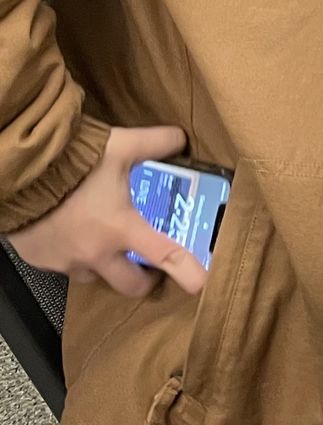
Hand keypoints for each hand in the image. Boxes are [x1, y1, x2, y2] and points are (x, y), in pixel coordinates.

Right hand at [7, 126, 207, 296]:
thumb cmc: (71, 163)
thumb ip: (155, 143)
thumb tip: (180, 138)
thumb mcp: (121, 146)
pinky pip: (64, 266)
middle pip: (131, 285)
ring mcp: (66, 261)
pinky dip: (74, 255)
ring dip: (106, 266)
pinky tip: (74, 234)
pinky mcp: (42, 260)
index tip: (202, 285)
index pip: (165, 256)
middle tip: (151, 265)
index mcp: (122, 228)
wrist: (18, 174)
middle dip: (145, 280)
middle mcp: (96, 253)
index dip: (189, 273)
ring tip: (108, 243)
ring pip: (95, 277)